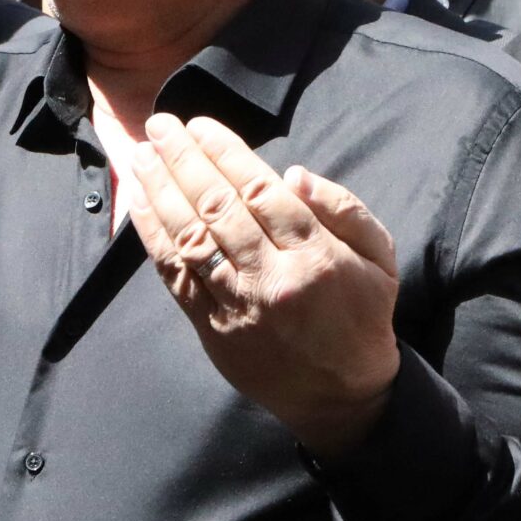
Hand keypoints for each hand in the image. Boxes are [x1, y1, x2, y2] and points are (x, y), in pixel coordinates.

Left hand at [124, 113, 400, 458]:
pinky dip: (152, 236)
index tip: (201, 125)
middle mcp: (272, 278)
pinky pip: (174, 275)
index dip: (226, 153)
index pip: (262, 192)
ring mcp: (237, 304)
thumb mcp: (382, 260)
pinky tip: (138, 204)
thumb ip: (347, 211)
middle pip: (218, 207)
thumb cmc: (363, 317)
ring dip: (159, 191)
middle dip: (184, 161)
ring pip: (190, 237)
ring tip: (139, 154)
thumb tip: (295, 175)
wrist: (340, 395)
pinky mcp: (211, 327)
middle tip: (159, 125)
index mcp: (316, 257)